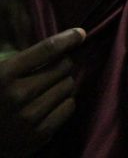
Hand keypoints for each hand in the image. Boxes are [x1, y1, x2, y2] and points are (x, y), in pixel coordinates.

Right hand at [0, 28, 84, 155]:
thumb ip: (23, 58)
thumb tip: (60, 42)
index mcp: (3, 75)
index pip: (47, 49)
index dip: (68, 38)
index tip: (80, 33)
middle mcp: (17, 95)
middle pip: (64, 67)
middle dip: (62, 64)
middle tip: (53, 68)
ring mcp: (29, 117)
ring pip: (69, 86)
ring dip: (63, 83)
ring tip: (48, 87)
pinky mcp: (40, 134)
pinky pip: (69, 106)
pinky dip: (64, 101)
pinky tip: (50, 103)